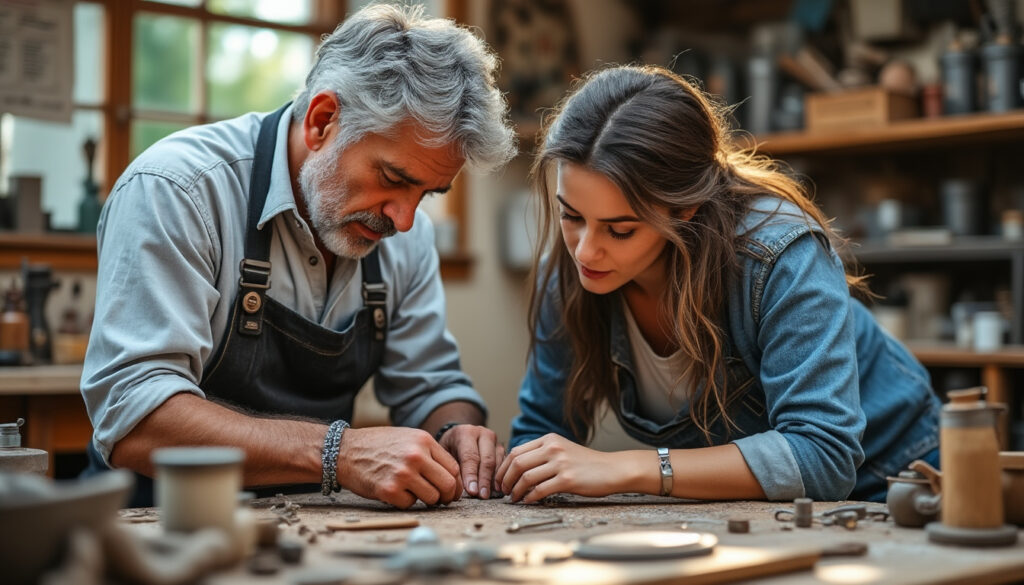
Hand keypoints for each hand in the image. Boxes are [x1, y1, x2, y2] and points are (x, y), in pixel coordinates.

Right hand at [336, 427, 461, 508]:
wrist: (344, 451)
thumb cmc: (377, 445)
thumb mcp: (407, 438)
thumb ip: (429, 453)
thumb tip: (452, 477)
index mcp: (423, 440)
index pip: (454, 467)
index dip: (455, 483)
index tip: (450, 490)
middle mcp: (416, 456)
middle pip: (448, 485)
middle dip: (446, 496)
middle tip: (440, 500)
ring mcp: (403, 473)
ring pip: (432, 498)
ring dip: (425, 500)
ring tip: (413, 492)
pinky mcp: (389, 490)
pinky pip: (410, 505)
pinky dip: (405, 502)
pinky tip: (395, 492)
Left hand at [437, 424, 504, 498]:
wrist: (457, 436)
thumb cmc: (448, 448)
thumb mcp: (444, 454)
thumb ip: (453, 467)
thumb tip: (462, 487)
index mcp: (466, 433)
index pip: (470, 456)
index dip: (471, 475)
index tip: (472, 491)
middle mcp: (483, 434)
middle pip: (487, 459)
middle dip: (484, 480)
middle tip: (482, 496)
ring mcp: (494, 441)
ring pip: (498, 462)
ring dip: (494, 481)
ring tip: (489, 495)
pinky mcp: (501, 449)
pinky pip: (503, 464)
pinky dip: (500, 478)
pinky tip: (495, 490)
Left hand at [495, 433, 625, 502]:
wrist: (612, 469)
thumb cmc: (586, 463)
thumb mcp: (562, 449)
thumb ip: (541, 454)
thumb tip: (516, 467)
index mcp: (549, 439)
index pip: (516, 451)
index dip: (503, 468)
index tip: (500, 480)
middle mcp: (553, 448)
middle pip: (517, 463)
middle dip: (505, 480)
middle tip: (503, 491)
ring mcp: (560, 463)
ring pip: (526, 477)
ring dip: (516, 491)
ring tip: (514, 498)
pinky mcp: (568, 479)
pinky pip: (540, 490)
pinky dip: (530, 498)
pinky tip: (528, 501)